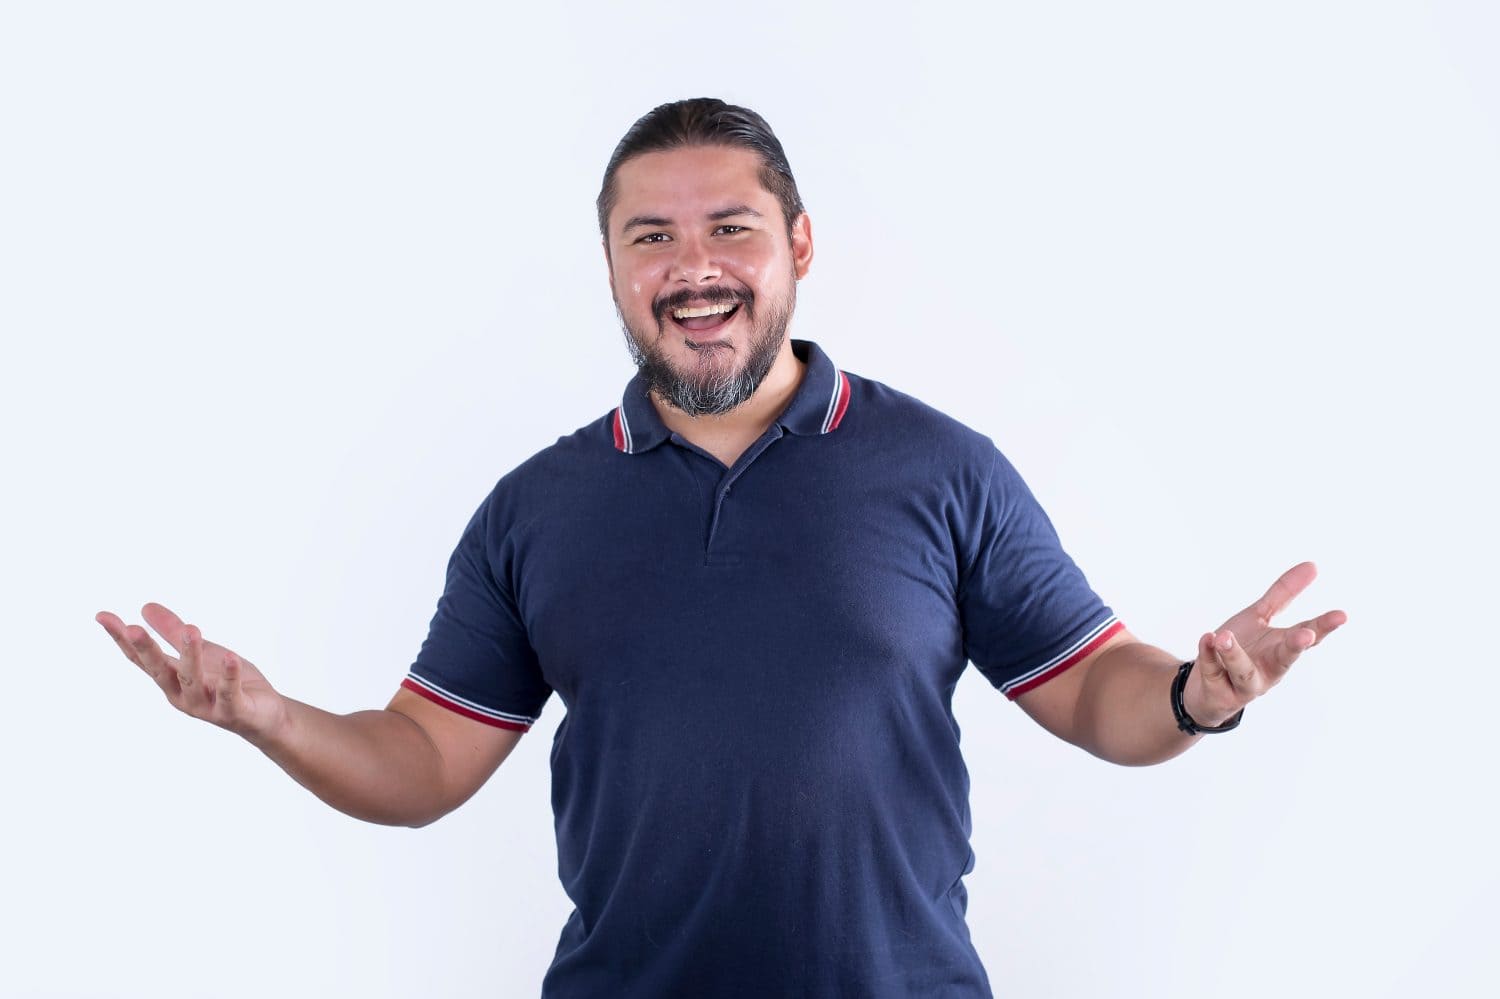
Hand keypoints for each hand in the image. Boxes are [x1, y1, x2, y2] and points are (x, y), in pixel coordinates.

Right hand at [97, 603, 287, 741]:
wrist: (265, 715)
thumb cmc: (226, 683)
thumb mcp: (201, 651)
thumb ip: (174, 632)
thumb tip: (145, 607)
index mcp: (171, 679)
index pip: (141, 659)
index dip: (121, 639)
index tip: (103, 616)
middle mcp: (182, 695)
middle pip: (160, 671)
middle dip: (147, 651)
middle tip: (132, 628)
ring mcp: (206, 706)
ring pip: (193, 680)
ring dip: (191, 656)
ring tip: (192, 630)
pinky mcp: (233, 711)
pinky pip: (230, 693)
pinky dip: (229, 677)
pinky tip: (231, 658)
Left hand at [1181, 561, 1346, 727]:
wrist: (1206, 687)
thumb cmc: (1241, 648)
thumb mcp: (1260, 617)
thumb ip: (1284, 594)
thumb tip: (1313, 565)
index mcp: (1282, 649)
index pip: (1308, 636)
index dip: (1325, 626)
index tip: (1341, 615)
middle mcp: (1269, 669)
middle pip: (1285, 658)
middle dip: (1296, 647)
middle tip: (1306, 634)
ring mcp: (1244, 683)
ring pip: (1243, 671)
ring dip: (1234, 655)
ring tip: (1224, 637)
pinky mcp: (1219, 692)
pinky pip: (1212, 670)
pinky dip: (1209, 655)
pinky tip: (1207, 639)